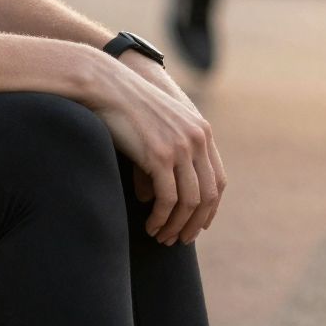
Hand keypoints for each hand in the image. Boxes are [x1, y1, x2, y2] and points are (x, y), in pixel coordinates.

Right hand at [91, 55, 225, 245]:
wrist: (107, 85)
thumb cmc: (126, 107)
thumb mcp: (157, 129)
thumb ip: (166, 159)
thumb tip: (154, 198)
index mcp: (202, 131)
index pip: (218, 180)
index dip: (210, 208)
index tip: (198, 225)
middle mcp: (197, 139)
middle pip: (208, 195)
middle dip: (195, 223)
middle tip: (181, 240)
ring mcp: (180, 147)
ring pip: (190, 201)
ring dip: (177, 225)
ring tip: (162, 237)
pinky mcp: (160, 155)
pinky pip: (169, 199)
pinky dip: (161, 218)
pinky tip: (151, 225)